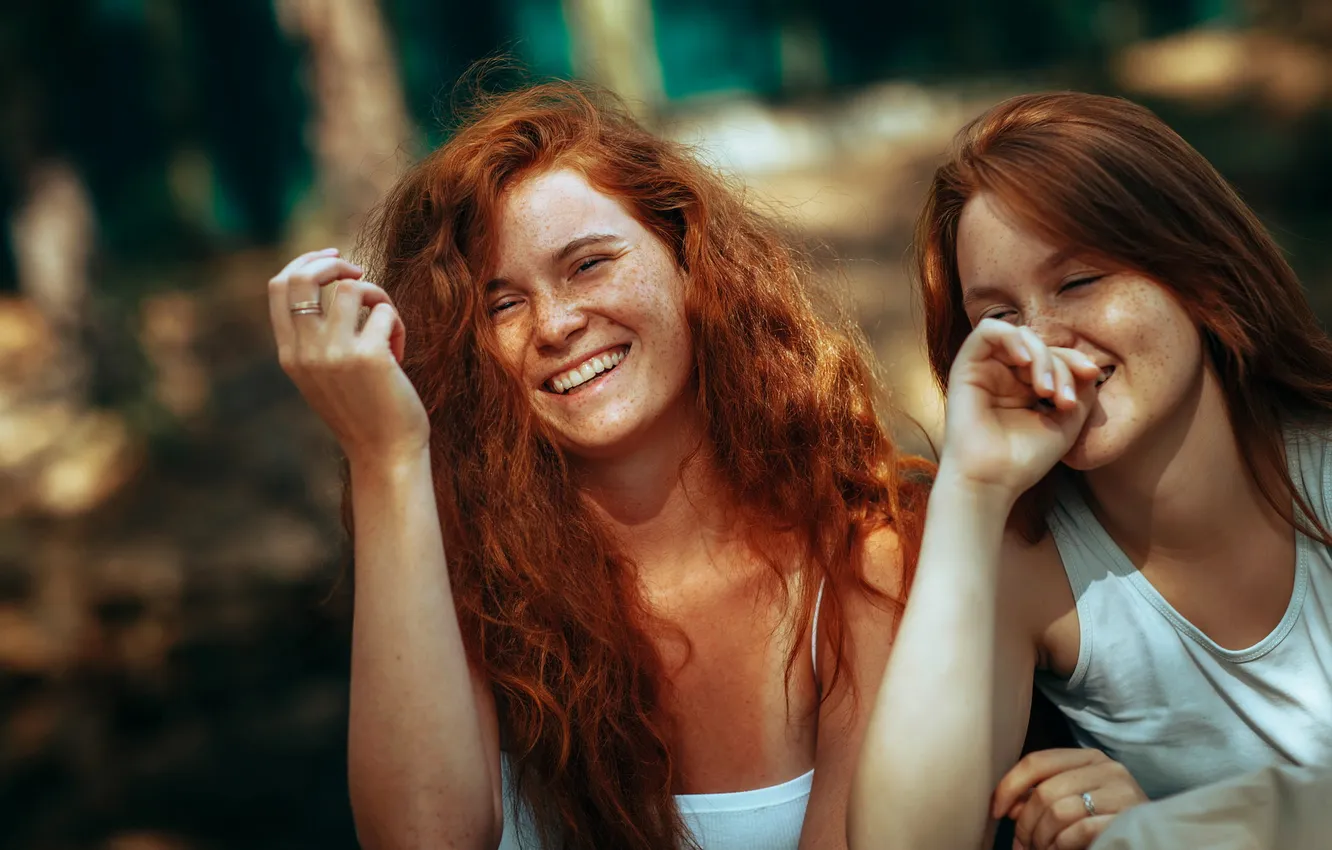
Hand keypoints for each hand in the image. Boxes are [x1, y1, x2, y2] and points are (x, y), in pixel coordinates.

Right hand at [268, 248, 429, 463]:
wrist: (385, 453)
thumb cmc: (364, 411)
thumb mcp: (326, 374)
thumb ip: (318, 337)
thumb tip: (337, 281)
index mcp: (289, 354)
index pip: (278, 287)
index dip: (305, 262)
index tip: (333, 257)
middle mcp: (304, 352)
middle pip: (304, 276)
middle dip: (335, 264)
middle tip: (360, 274)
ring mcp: (334, 353)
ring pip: (351, 288)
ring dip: (377, 298)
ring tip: (387, 327)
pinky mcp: (368, 356)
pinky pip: (384, 311)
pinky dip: (397, 325)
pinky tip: (399, 353)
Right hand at [939, 319, 1100, 499]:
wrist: (992, 481)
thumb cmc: (1023, 460)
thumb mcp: (1066, 423)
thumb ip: (1079, 392)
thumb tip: (1088, 367)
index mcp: (1024, 387)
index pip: (1054, 356)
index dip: (1075, 360)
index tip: (1092, 376)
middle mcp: (1004, 375)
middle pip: (1040, 345)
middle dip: (1060, 364)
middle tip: (1064, 399)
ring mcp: (985, 370)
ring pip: (1019, 336)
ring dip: (1040, 355)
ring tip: (1046, 389)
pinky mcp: (965, 367)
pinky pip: (987, 331)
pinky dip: (1011, 338)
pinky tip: (1025, 362)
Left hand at [992, 748, 1148, 849]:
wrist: (1152, 841)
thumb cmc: (1106, 822)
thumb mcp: (1071, 803)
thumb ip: (1041, 798)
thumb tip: (1008, 804)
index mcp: (1088, 758)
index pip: (1036, 762)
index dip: (1009, 786)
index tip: (996, 811)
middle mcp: (1107, 768)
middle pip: (1044, 791)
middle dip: (1025, 824)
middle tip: (1023, 845)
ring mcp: (1121, 792)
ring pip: (1058, 811)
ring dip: (1042, 838)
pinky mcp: (1129, 818)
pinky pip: (1080, 830)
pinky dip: (1061, 845)